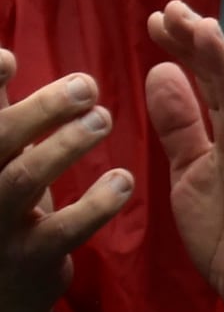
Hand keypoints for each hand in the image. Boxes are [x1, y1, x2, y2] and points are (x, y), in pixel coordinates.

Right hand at [0, 52, 130, 311]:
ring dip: (65, 146)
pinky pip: (62, 230)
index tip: (9, 57)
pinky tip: (123, 180)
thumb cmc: (2, 204)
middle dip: (39, 109)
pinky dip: (96, 203)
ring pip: (22, 181)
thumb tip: (3, 53)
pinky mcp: (31, 258)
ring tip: (103, 119)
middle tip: (87, 85)